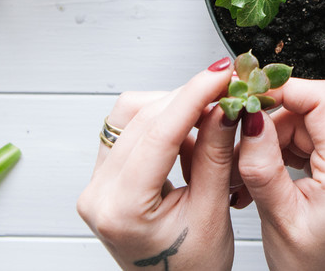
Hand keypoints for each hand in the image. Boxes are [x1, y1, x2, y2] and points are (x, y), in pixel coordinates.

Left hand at [77, 58, 237, 270]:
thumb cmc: (191, 270)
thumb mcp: (212, 213)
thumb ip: (216, 155)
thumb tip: (224, 107)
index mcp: (121, 209)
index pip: (158, 132)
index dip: (194, 95)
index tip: (221, 74)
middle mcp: (98, 194)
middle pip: (142, 117)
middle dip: (189, 97)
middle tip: (227, 89)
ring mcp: (97, 183)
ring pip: (133, 115)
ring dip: (175, 107)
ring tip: (212, 119)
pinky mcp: (105, 176)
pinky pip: (130, 129)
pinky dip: (163, 121)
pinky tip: (190, 133)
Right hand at [236, 78, 324, 270]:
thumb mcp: (278, 220)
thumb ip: (262, 165)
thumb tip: (250, 119)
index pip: (323, 100)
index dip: (284, 89)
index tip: (252, 95)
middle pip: (313, 114)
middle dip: (273, 128)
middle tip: (243, 156)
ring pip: (314, 126)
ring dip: (279, 142)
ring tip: (258, 176)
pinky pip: (322, 141)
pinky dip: (294, 152)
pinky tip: (278, 174)